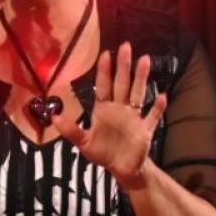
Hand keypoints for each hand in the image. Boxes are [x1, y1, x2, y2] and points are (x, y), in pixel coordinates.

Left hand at [52, 41, 166, 182]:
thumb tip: (53, 116)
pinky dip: (157, 108)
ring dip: (141, 78)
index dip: (104, 70)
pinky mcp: (145, 129)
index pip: (103, 85)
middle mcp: (120, 108)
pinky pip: (152, 116)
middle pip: (122, 83)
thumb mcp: (83, 142)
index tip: (106, 54)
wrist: (122, 168)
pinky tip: (162, 96)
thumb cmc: (103, 152)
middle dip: (123, 66)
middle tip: (126, 46)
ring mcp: (134, 117)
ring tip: (145, 60)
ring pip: (138, 93)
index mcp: (104, 109)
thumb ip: (70, 130)